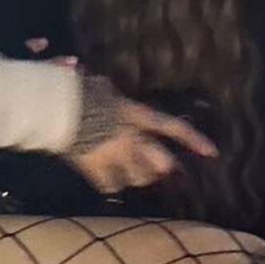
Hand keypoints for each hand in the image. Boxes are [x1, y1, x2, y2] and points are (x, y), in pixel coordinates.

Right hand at [66, 90, 217, 194]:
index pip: (171, 127)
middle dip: (160, 167)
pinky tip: (104, 179)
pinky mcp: (95, 169)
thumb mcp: (98, 84)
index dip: (193, 140)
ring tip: (126, 172)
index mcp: (134, 114)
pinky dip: (109, 184)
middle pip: (159, 163)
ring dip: (134, 177)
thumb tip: (93, 78)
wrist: (52, 111)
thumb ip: (105, 91)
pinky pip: (109, 186)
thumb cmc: (74, 90)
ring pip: (137, 178)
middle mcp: (129, 138)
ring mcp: (113, 156)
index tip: (212, 153)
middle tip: (158, 169)